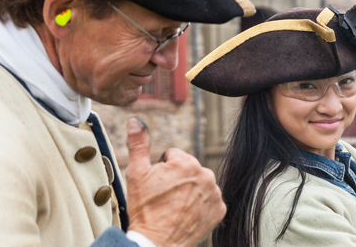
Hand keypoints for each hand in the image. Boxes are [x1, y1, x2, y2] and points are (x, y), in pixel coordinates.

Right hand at [124, 117, 225, 246]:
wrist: (156, 243)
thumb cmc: (145, 209)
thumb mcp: (136, 173)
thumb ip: (138, 144)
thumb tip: (136, 121)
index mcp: (187, 163)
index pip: (173, 156)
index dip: (162, 170)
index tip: (157, 185)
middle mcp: (206, 175)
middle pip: (188, 169)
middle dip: (177, 179)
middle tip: (165, 197)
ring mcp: (215, 193)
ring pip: (200, 184)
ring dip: (189, 191)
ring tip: (175, 206)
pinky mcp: (220, 209)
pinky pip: (209, 200)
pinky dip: (200, 205)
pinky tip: (187, 213)